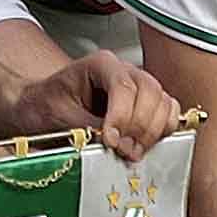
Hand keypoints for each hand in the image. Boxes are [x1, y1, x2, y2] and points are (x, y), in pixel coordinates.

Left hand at [48, 51, 180, 162]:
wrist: (46, 107)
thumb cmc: (51, 106)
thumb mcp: (61, 116)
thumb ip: (89, 128)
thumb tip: (115, 143)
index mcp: (100, 64)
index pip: (123, 86)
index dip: (121, 116)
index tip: (111, 140)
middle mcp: (125, 71)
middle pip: (150, 92)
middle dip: (139, 126)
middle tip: (124, 150)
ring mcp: (140, 86)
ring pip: (164, 102)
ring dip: (152, 132)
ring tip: (132, 152)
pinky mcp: (149, 105)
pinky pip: (170, 113)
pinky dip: (164, 131)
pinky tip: (144, 145)